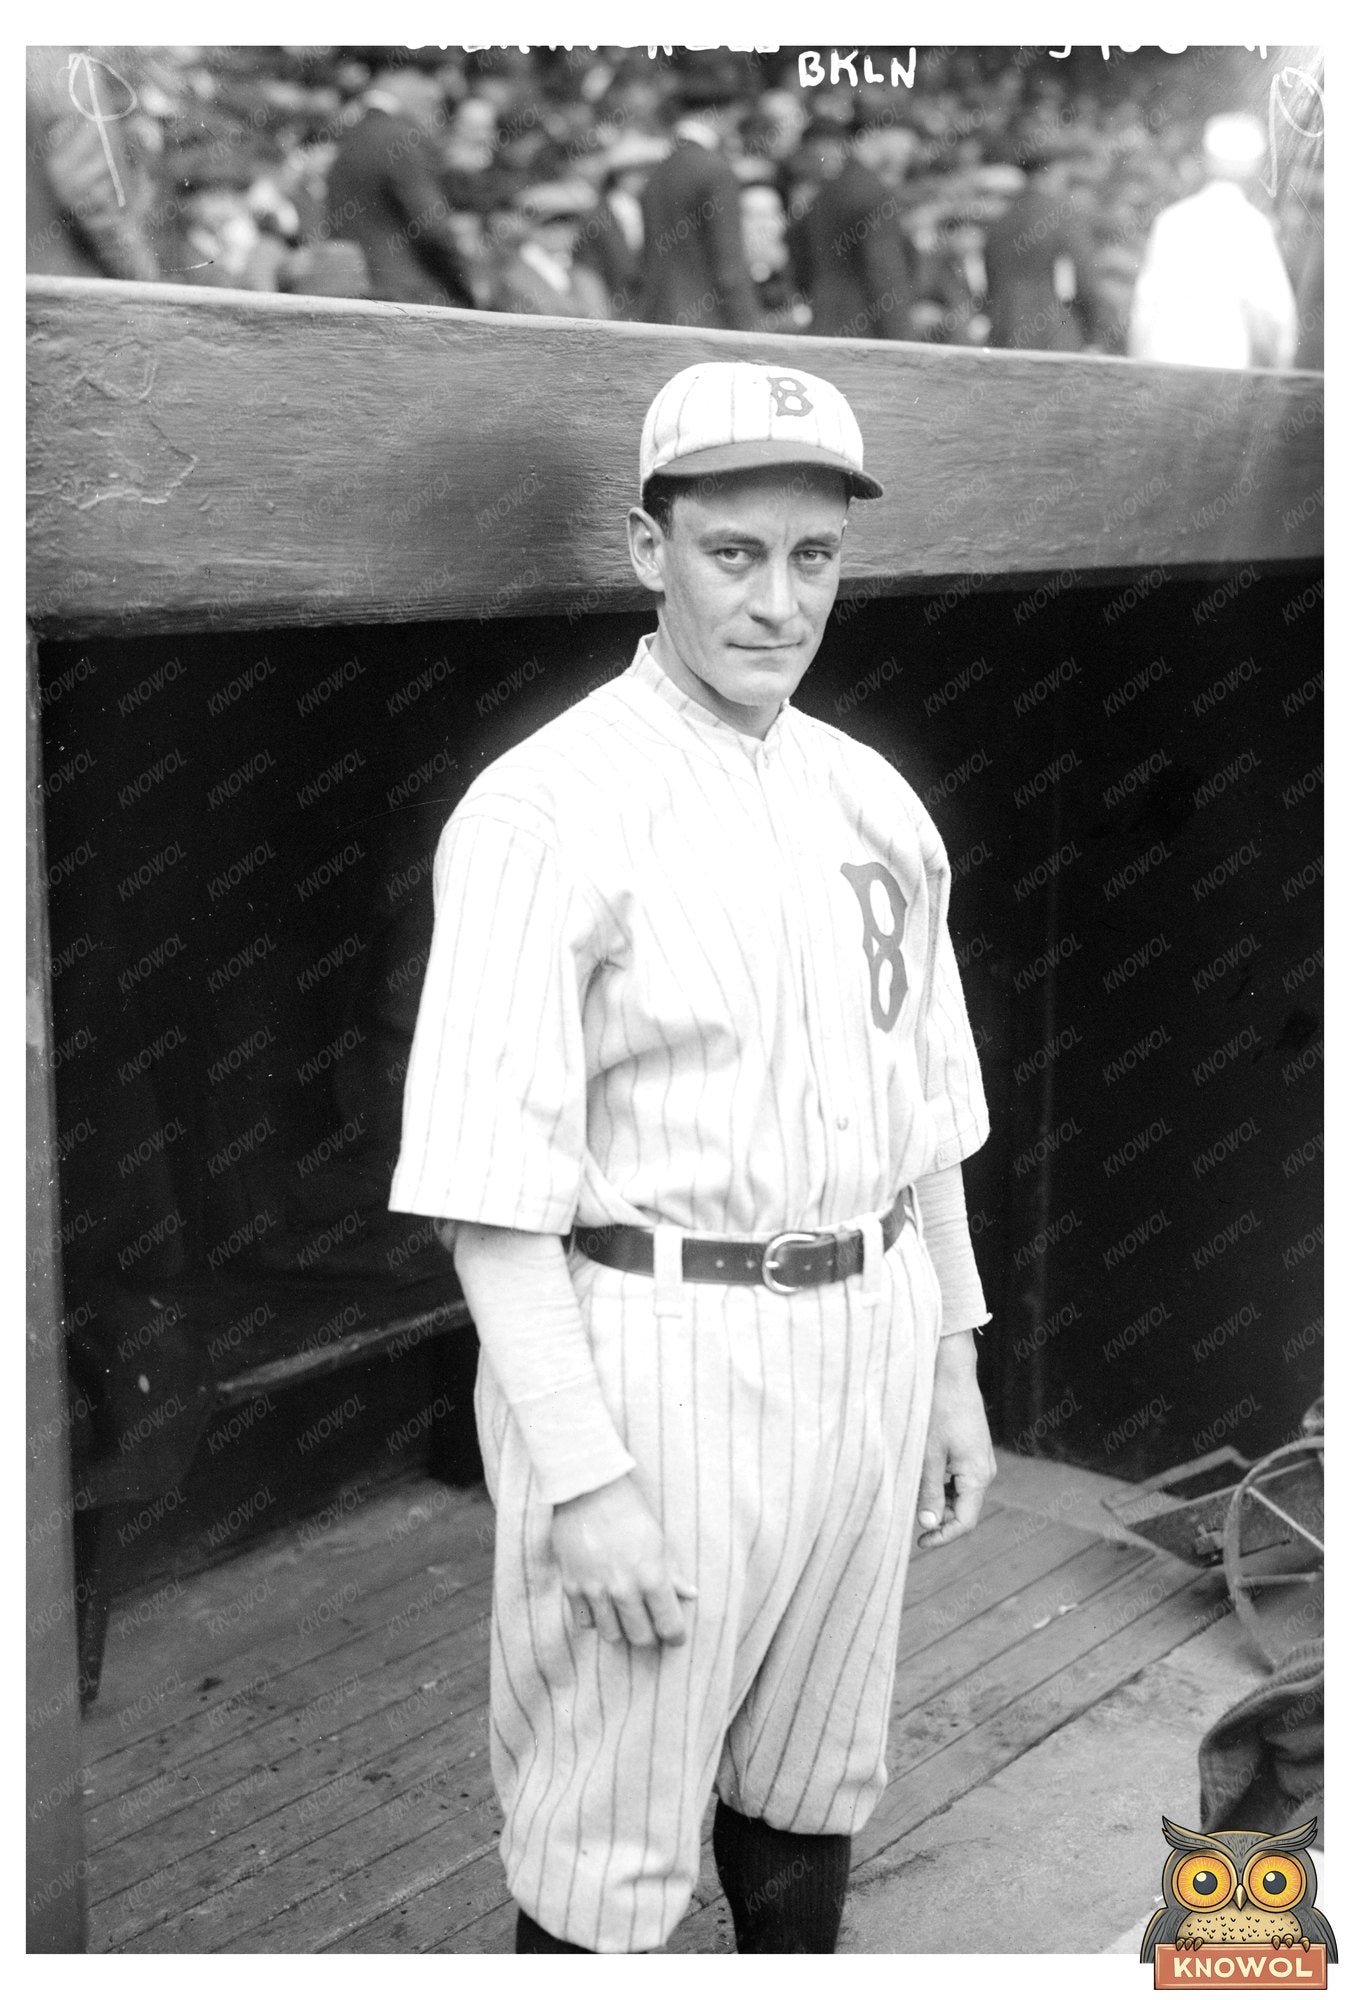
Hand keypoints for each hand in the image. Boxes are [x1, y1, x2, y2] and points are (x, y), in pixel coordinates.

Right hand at [550, 1473, 697, 1648]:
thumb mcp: (658, 1538)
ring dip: (621, 1630)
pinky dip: (595, 1619)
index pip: (669, 1625)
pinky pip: (584, 1622)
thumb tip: (691, 1595)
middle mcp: (623, 1588)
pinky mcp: (571, 1586)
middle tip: (651, 1627)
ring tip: (625, 1618)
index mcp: (651, 1576)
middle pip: (640, 1638)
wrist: (588, 1489)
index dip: (675, 1636)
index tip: (675, 1637)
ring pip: (611, 1635)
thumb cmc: (629, 1510)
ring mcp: (595, 1590)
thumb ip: (672, 1572)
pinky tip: (602, 1606)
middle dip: (649, 1637)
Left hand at [915, 1330, 995, 1550]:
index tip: (919, 1541)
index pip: (965, 1522)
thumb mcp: (929, 1454)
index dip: (943, 1536)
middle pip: (963, 1509)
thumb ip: (929, 1491)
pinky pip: (958, 1476)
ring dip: (938, 1499)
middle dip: (939, 1519)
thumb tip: (928, 1524)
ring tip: (911, 1494)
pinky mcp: (971, 1448)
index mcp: (978, 1475)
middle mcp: (984, 1470)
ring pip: (959, 1493)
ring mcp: (979, 1458)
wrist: (950, 1371)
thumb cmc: (938, 1410)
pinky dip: (940, 1482)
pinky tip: (920, 1474)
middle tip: (909, 1519)